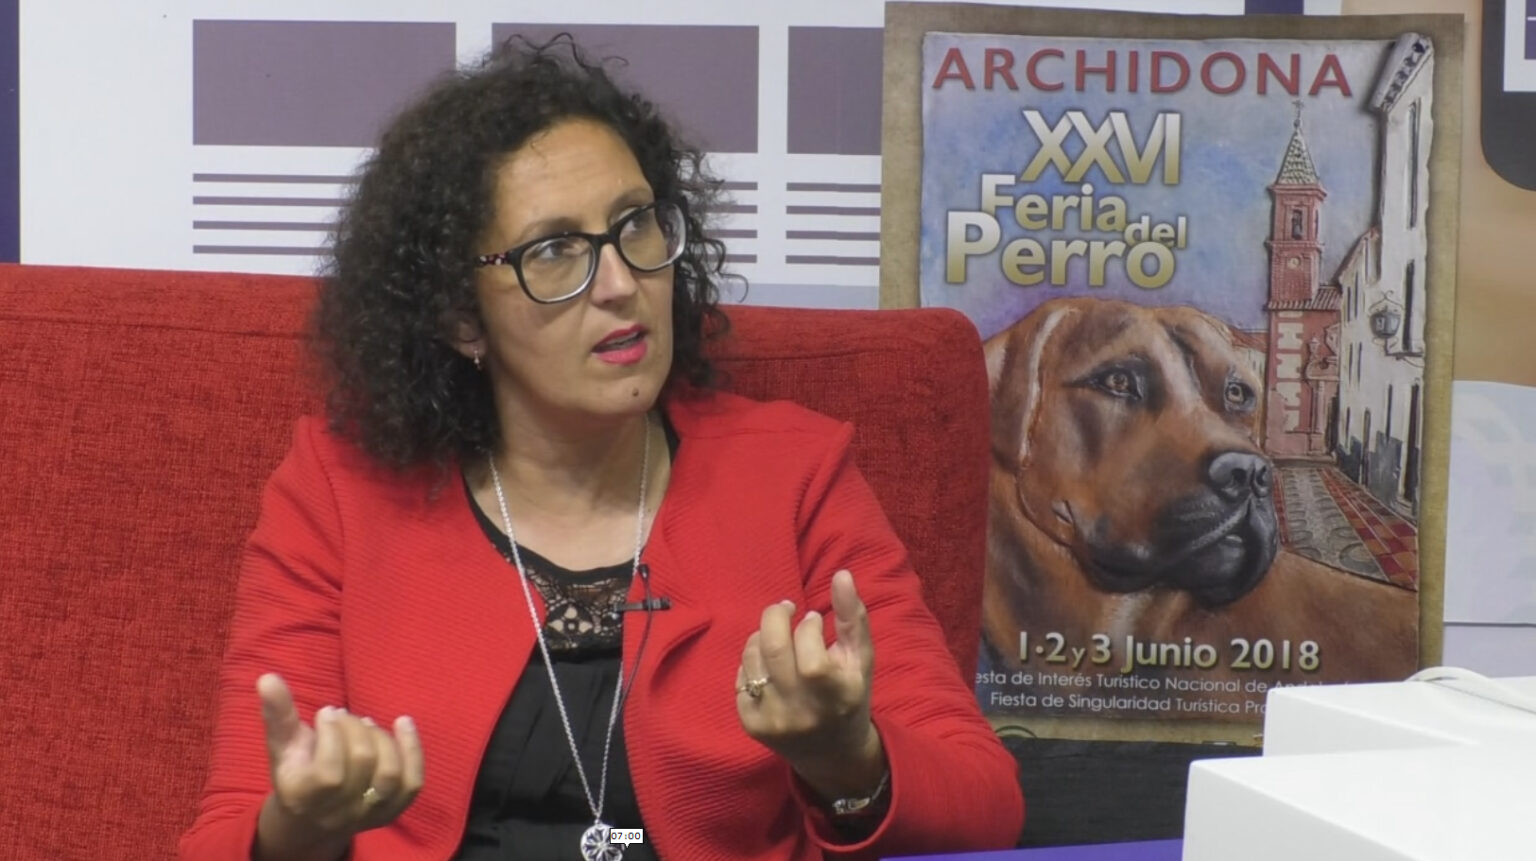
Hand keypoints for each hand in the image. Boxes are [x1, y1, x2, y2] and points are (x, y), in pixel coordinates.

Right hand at [258, 673, 424, 842]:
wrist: (311, 818)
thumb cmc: (295, 772)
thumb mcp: (282, 746)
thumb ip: (277, 714)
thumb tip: (268, 678)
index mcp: (304, 799)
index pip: (329, 772)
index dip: (333, 735)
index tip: (326, 712)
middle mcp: (339, 813)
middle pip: (363, 764)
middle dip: (355, 729)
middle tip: (344, 716)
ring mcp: (368, 815)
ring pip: (390, 775)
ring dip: (381, 738)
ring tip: (366, 724)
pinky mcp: (393, 811)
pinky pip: (413, 783)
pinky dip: (412, 749)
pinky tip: (404, 722)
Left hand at [735, 569, 879, 776]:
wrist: (832, 754)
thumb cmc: (851, 696)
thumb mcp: (862, 659)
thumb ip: (854, 616)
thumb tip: (843, 574)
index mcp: (835, 698)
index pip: (811, 657)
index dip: (807, 628)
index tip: (813, 620)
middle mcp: (800, 713)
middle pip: (772, 651)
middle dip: (774, 617)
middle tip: (785, 607)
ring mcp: (772, 721)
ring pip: (753, 658)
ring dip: (763, 636)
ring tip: (781, 637)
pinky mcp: (750, 725)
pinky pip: (742, 676)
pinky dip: (753, 661)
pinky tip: (771, 667)